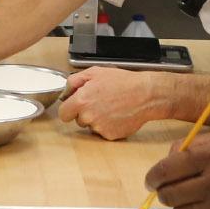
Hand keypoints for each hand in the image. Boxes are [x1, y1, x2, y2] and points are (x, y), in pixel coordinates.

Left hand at [58, 67, 177, 139]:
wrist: (145, 95)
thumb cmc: (122, 82)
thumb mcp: (95, 72)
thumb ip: (74, 81)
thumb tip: (66, 92)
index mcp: (81, 101)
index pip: (63, 114)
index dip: (69, 109)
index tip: (75, 107)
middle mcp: (88, 117)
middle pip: (78, 120)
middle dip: (85, 113)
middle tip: (99, 102)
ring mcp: (99, 127)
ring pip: (91, 126)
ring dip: (97, 119)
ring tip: (111, 107)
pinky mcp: (110, 135)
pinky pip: (103, 132)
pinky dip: (109, 125)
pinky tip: (117, 115)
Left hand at [146, 130, 209, 208]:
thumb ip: (193, 147)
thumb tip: (169, 160)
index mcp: (209, 155)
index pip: (165, 170)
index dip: (152, 177)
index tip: (151, 181)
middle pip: (170, 195)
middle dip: (164, 193)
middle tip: (168, 190)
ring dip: (181, 207)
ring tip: (191, 200)